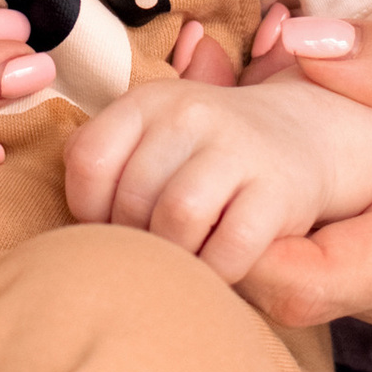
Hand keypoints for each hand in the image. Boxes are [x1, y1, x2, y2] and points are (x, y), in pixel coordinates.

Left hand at [65, 71, 350, 283]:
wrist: (300, 137)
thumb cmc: (204, 154)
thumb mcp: (151, 136)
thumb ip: (105, 164)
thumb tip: (71, 235)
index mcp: (148, 100)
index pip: (89, 160)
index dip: (88, 209)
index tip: (109, 225)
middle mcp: (190, 113)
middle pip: (131, 198)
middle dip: (134, 240)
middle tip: (151, 249)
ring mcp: (237, 146)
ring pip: (175, 220)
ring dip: (173, 257)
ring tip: (182, 259)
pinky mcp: (277, 189)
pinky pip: (229, 248)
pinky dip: (216, 271)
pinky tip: (218, 265)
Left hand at [234, 18, 371, 338]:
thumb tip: (303, 42)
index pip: (282, 284)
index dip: (223, 227)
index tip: (212, 147)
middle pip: (279, 278)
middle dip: (238, 198)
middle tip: (220, 99)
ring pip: (311, 273)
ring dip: (279, 201)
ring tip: (266, 110)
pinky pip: (352, 267)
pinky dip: (324, 211)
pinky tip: (326, 145)